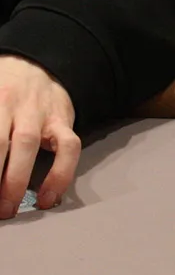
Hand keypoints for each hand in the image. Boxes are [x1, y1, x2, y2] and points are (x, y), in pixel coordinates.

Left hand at [0, 54, 78, 217]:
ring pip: (26, 145)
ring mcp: (40, 113)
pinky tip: (49, 197)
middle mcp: (12, 106)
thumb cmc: (2, 91)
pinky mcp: (64, 122)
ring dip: (16, 180)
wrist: (37, 66)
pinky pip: (68, 148)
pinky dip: (60, 174)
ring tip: (9, 208)